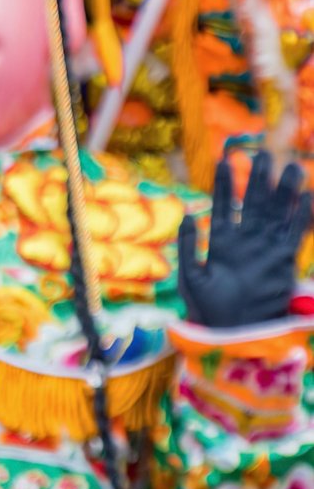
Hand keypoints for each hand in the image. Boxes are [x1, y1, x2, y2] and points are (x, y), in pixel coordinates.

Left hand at [179, 152, 310, 329]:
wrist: (233, 332)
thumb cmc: (208, 309)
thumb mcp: (191, 277)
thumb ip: (187, 246)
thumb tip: (189, 215)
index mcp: (221, 241)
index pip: (223, 205)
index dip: (224, 183)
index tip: (225, 160)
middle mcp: (245, 241)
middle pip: (253, 203)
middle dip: (257, 180)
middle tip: (263, 155)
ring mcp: (265, 248)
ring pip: (276, 213)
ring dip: (283, 192)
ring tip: (290, 167)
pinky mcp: (283, 260)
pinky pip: (295, 233)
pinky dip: (301, 216)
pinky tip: (307, 196)